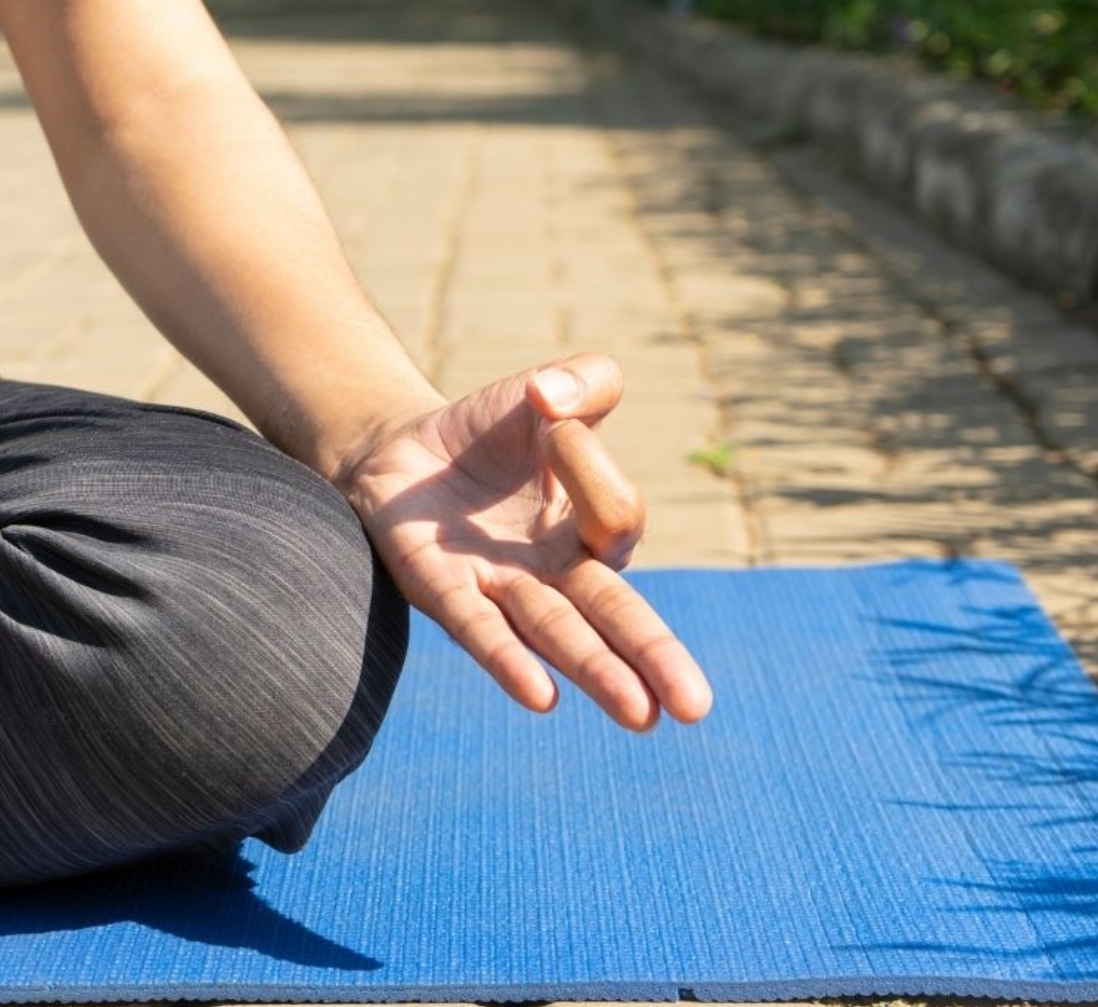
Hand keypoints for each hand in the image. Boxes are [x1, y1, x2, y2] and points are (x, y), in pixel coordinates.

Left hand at [339, 353, 712, 729]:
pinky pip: (480, 630)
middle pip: (614, 617)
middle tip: (696, 708)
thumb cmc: (488, 432)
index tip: (555, 420)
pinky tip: (543, 697)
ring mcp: (499, 588)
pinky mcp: (440, 589)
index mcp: (591, 532)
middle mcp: (554, 574)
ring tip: (642, 716)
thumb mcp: (549, 390)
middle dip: (655, 659)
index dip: (593, 473)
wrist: (400, 449)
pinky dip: (509, 660)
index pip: (617, 519)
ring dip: (597, 672)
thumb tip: (553, 400)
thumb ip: (586, 381)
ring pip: (557, 635)